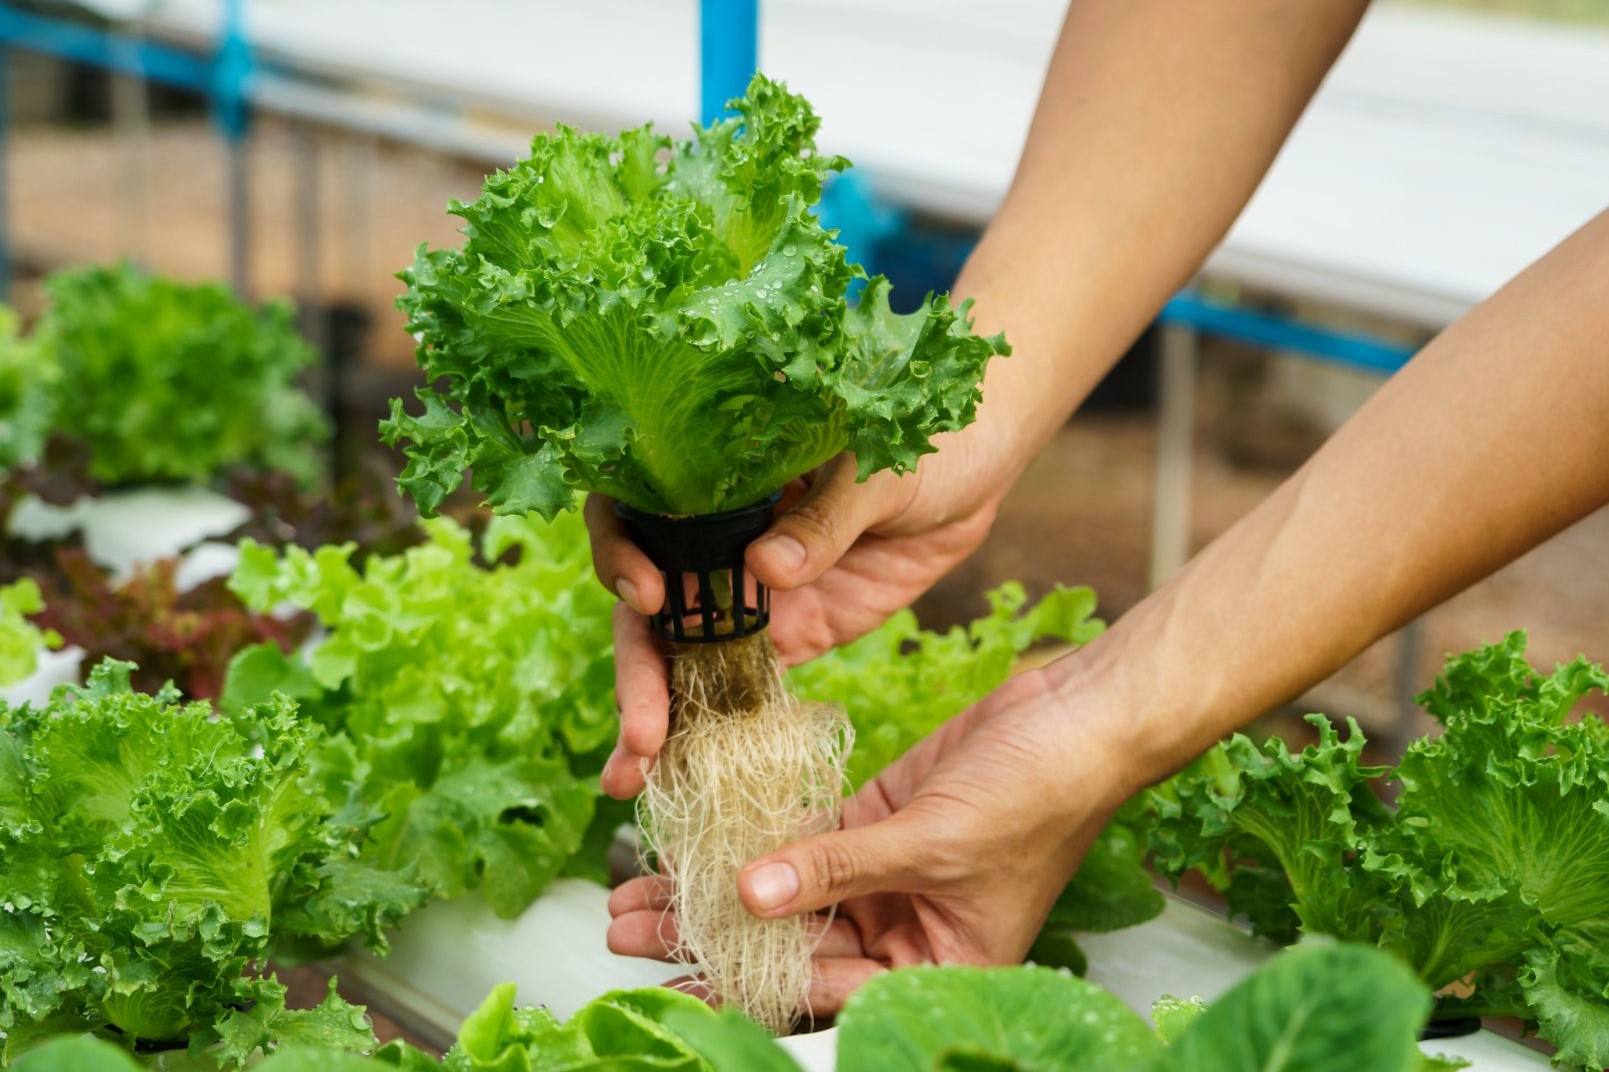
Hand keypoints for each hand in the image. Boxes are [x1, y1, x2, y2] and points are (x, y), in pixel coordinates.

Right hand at [588, 448, 1001, 799]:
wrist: (975, 468)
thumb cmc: (916, 438)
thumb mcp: (876, 467)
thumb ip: (825, 516)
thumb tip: (766, 568)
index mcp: (715, 479)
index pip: (633, 513)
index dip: (621, 554)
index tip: (646, 596)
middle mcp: (714, 540)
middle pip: (645, 608)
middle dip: (636, 674)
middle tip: (641, 734)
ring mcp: (747, 594)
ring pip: (681, 659)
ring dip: (653, 717)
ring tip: (633, 778)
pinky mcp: (789, 635)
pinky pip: (736, 687)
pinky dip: (708, 731)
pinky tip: (686, 775)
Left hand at [605, 667, 1128, 1013]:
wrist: (1078, 718)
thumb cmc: (1037, 798)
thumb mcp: (932, 844)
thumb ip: (837, 869)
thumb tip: (751, 898)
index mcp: (932, 965)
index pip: (821, 988)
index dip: (741, 982)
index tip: (669, 971)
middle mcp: (904, 929)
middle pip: (788, 941)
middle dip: (707, 934)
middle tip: (627, 926)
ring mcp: (886, 872)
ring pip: (784, 887)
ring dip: (716, 884)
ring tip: (640, 887)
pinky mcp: (878, 818)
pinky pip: (805, 834)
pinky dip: (754, 834)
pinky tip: (699, 835)